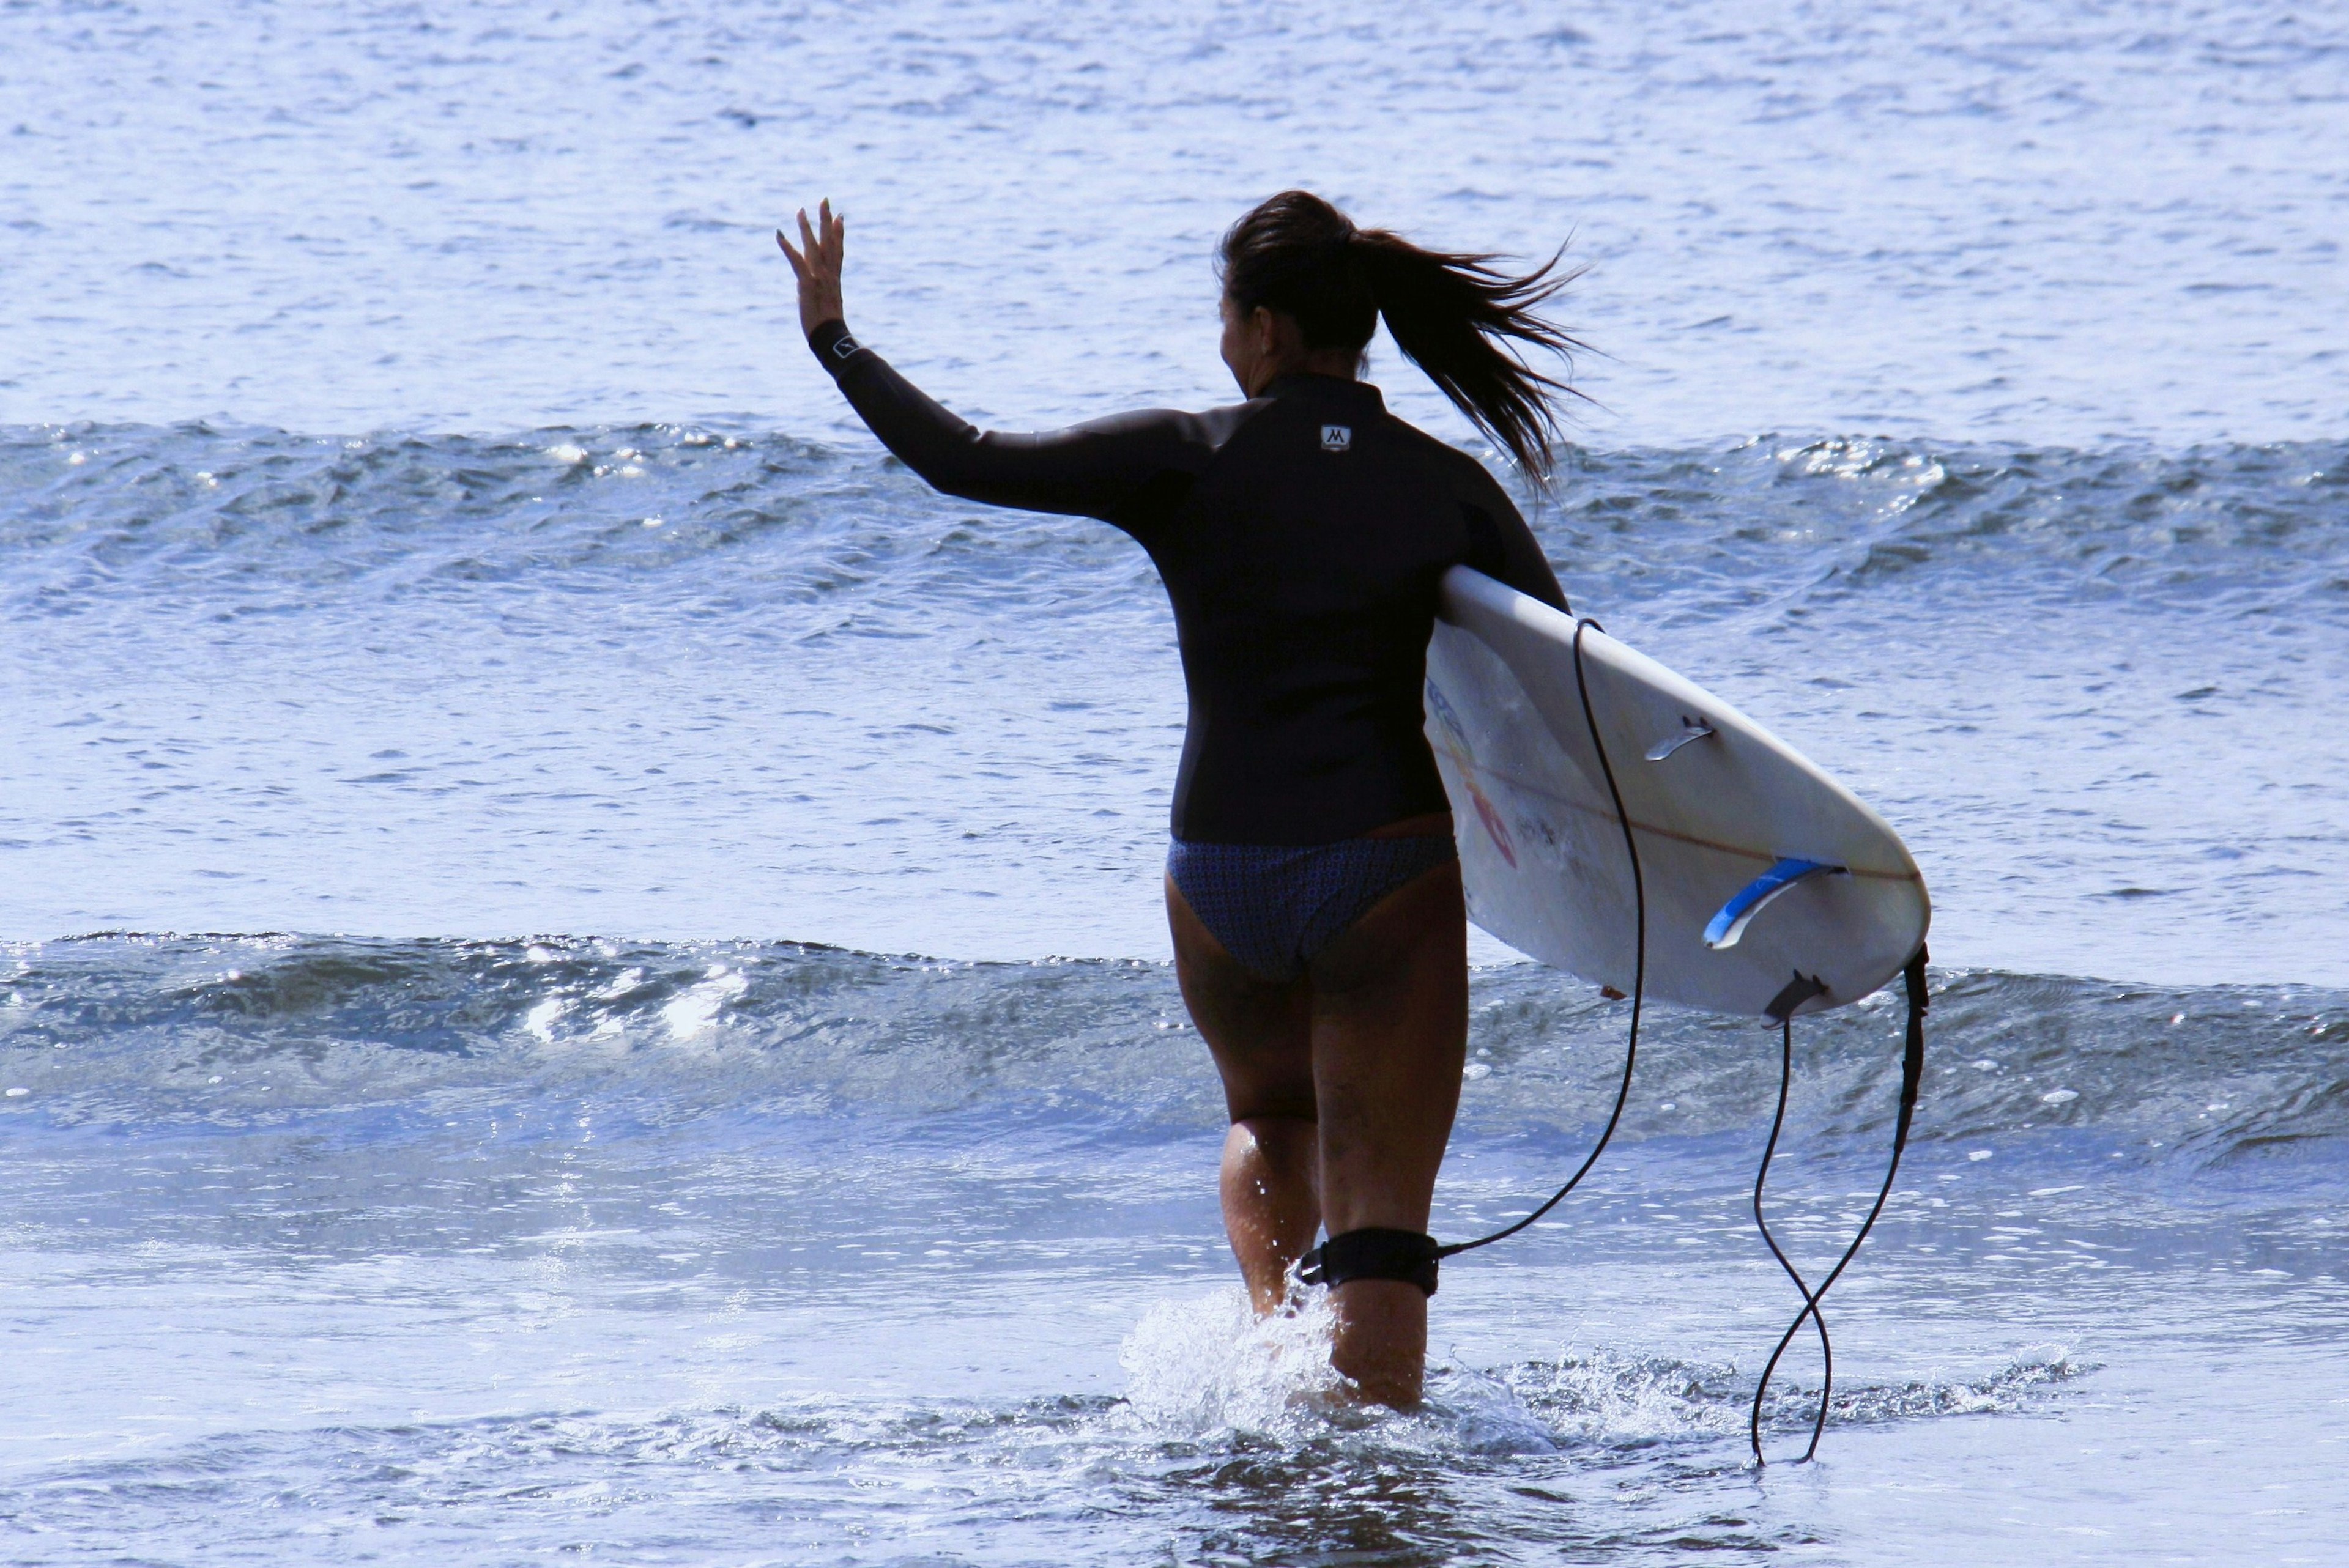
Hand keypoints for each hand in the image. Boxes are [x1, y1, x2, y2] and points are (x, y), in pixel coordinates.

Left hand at [776, 200, 845, 336]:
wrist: (830, 337)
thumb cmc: (829, 327)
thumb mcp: (826, 306)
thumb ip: (817, 293)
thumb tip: (805, 290)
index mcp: (834, 278)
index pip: (838, 251)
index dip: (839, 233)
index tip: (839, 217)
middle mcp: (829, 274)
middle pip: (829, 241)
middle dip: (826, 220)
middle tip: (824, 201)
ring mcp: (819, 277)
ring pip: (813, 246)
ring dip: (806, 227)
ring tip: (800, 210)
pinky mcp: (807, 283)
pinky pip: (796, 261)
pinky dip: (787, 247)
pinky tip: (779, 234)